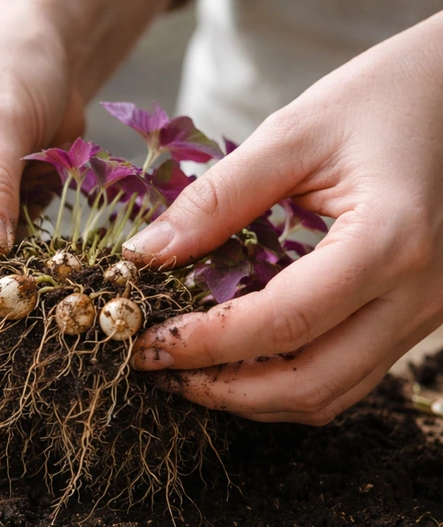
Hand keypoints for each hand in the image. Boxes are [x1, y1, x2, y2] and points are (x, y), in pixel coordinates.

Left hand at [123, 12, 442, 424]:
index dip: (203, 344)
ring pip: (329, 393)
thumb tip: (145, 255)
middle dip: (221, 389)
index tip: (144, 343)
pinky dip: (284, 382)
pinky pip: (346, 376)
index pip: (282, 323)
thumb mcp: (295, 133)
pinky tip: (235, 360)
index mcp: (389, 241)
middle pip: (309, 382)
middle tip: (156, 367)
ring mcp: (423, 314)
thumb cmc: (388, 96)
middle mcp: (416, 295)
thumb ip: (217, 198)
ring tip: (185, 370)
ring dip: (250, 397)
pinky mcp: (414, 318)